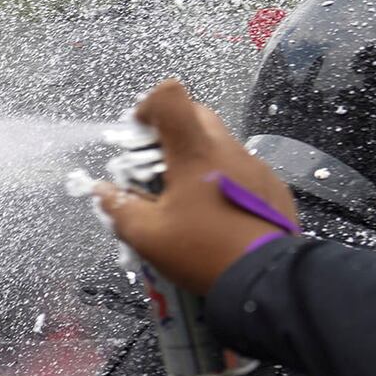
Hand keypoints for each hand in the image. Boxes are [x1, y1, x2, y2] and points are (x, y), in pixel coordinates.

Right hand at [93, 79, 302, 294]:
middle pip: (196, 114)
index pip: (171, 96)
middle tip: (157, 169)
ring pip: (219, 143)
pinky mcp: (272, 185)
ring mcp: (255, 165)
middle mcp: (227, 148)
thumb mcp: (147, 236)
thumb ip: (118, 207)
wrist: (265, 279)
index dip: (148, 106)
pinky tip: (217, 215)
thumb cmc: (201, 251)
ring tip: (187, 199)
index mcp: (194, 152)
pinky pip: (240, 169)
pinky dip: (222, 180)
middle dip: (170, 133)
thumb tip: (102, 191)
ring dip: (197, 158)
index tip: (139, 137)